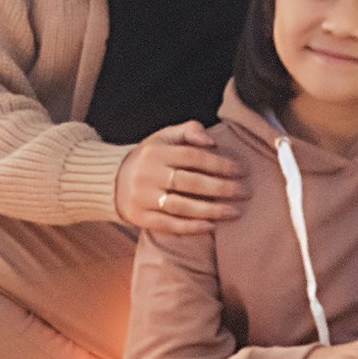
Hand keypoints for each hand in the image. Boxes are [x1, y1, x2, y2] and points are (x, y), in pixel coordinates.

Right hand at [116, 121, 247, 234]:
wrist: (112, 181)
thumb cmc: (149, 158)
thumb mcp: (164, 137)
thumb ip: (188, 131)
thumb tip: (212, 141)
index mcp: (157, 152)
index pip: (193, 157)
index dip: (219, 164)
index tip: (241, 170)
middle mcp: (148, 175)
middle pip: (190, 182)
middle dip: (221, 188)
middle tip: (245, 192)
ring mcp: (143, 198)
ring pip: (182, 206)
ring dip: (211, 210)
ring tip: (235, 212)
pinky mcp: (140, 217)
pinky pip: (168, 224)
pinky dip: (191, 227)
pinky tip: (211, 226)